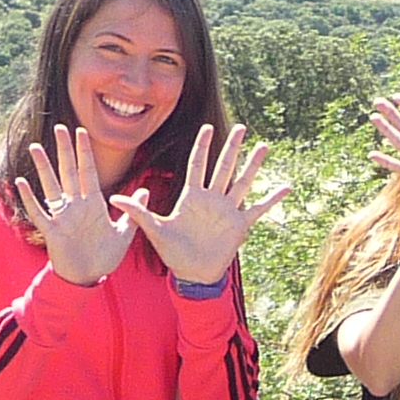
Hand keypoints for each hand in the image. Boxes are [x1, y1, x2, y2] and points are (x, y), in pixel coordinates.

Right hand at [22, 124, 131, 285]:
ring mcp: (62, 216)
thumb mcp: (123, 233)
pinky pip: (38, 212)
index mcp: (93, 204)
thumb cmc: (104, 256)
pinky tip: (21, 183)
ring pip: (51, 186)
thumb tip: (145, 190)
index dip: (85, 151)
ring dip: (44, 168)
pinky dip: (30, 198)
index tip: (82, 132)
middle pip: (69, 172)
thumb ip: (133, 211)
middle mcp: (76, 205)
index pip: (88, 171)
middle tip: (59, 127)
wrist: (89, 277)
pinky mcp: (52, 231)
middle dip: (65, 150)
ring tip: (36, 148)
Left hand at [115, 123, 286, 285]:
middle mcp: (212, 199)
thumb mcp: (154, 230)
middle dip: (232, 147)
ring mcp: (228, 210)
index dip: (201, 146)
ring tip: (264, 146)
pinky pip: (259, 208)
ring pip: (243, 181)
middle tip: (241, 127)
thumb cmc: (173, 251)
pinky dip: (272, 199)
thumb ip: (138, 212)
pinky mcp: (240, 224)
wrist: (193, 272)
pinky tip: (286, 188)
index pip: (197, 165)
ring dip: (253, 165)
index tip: (205, 128)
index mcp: (192, 196)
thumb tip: (113, 199)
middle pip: (224, 167)